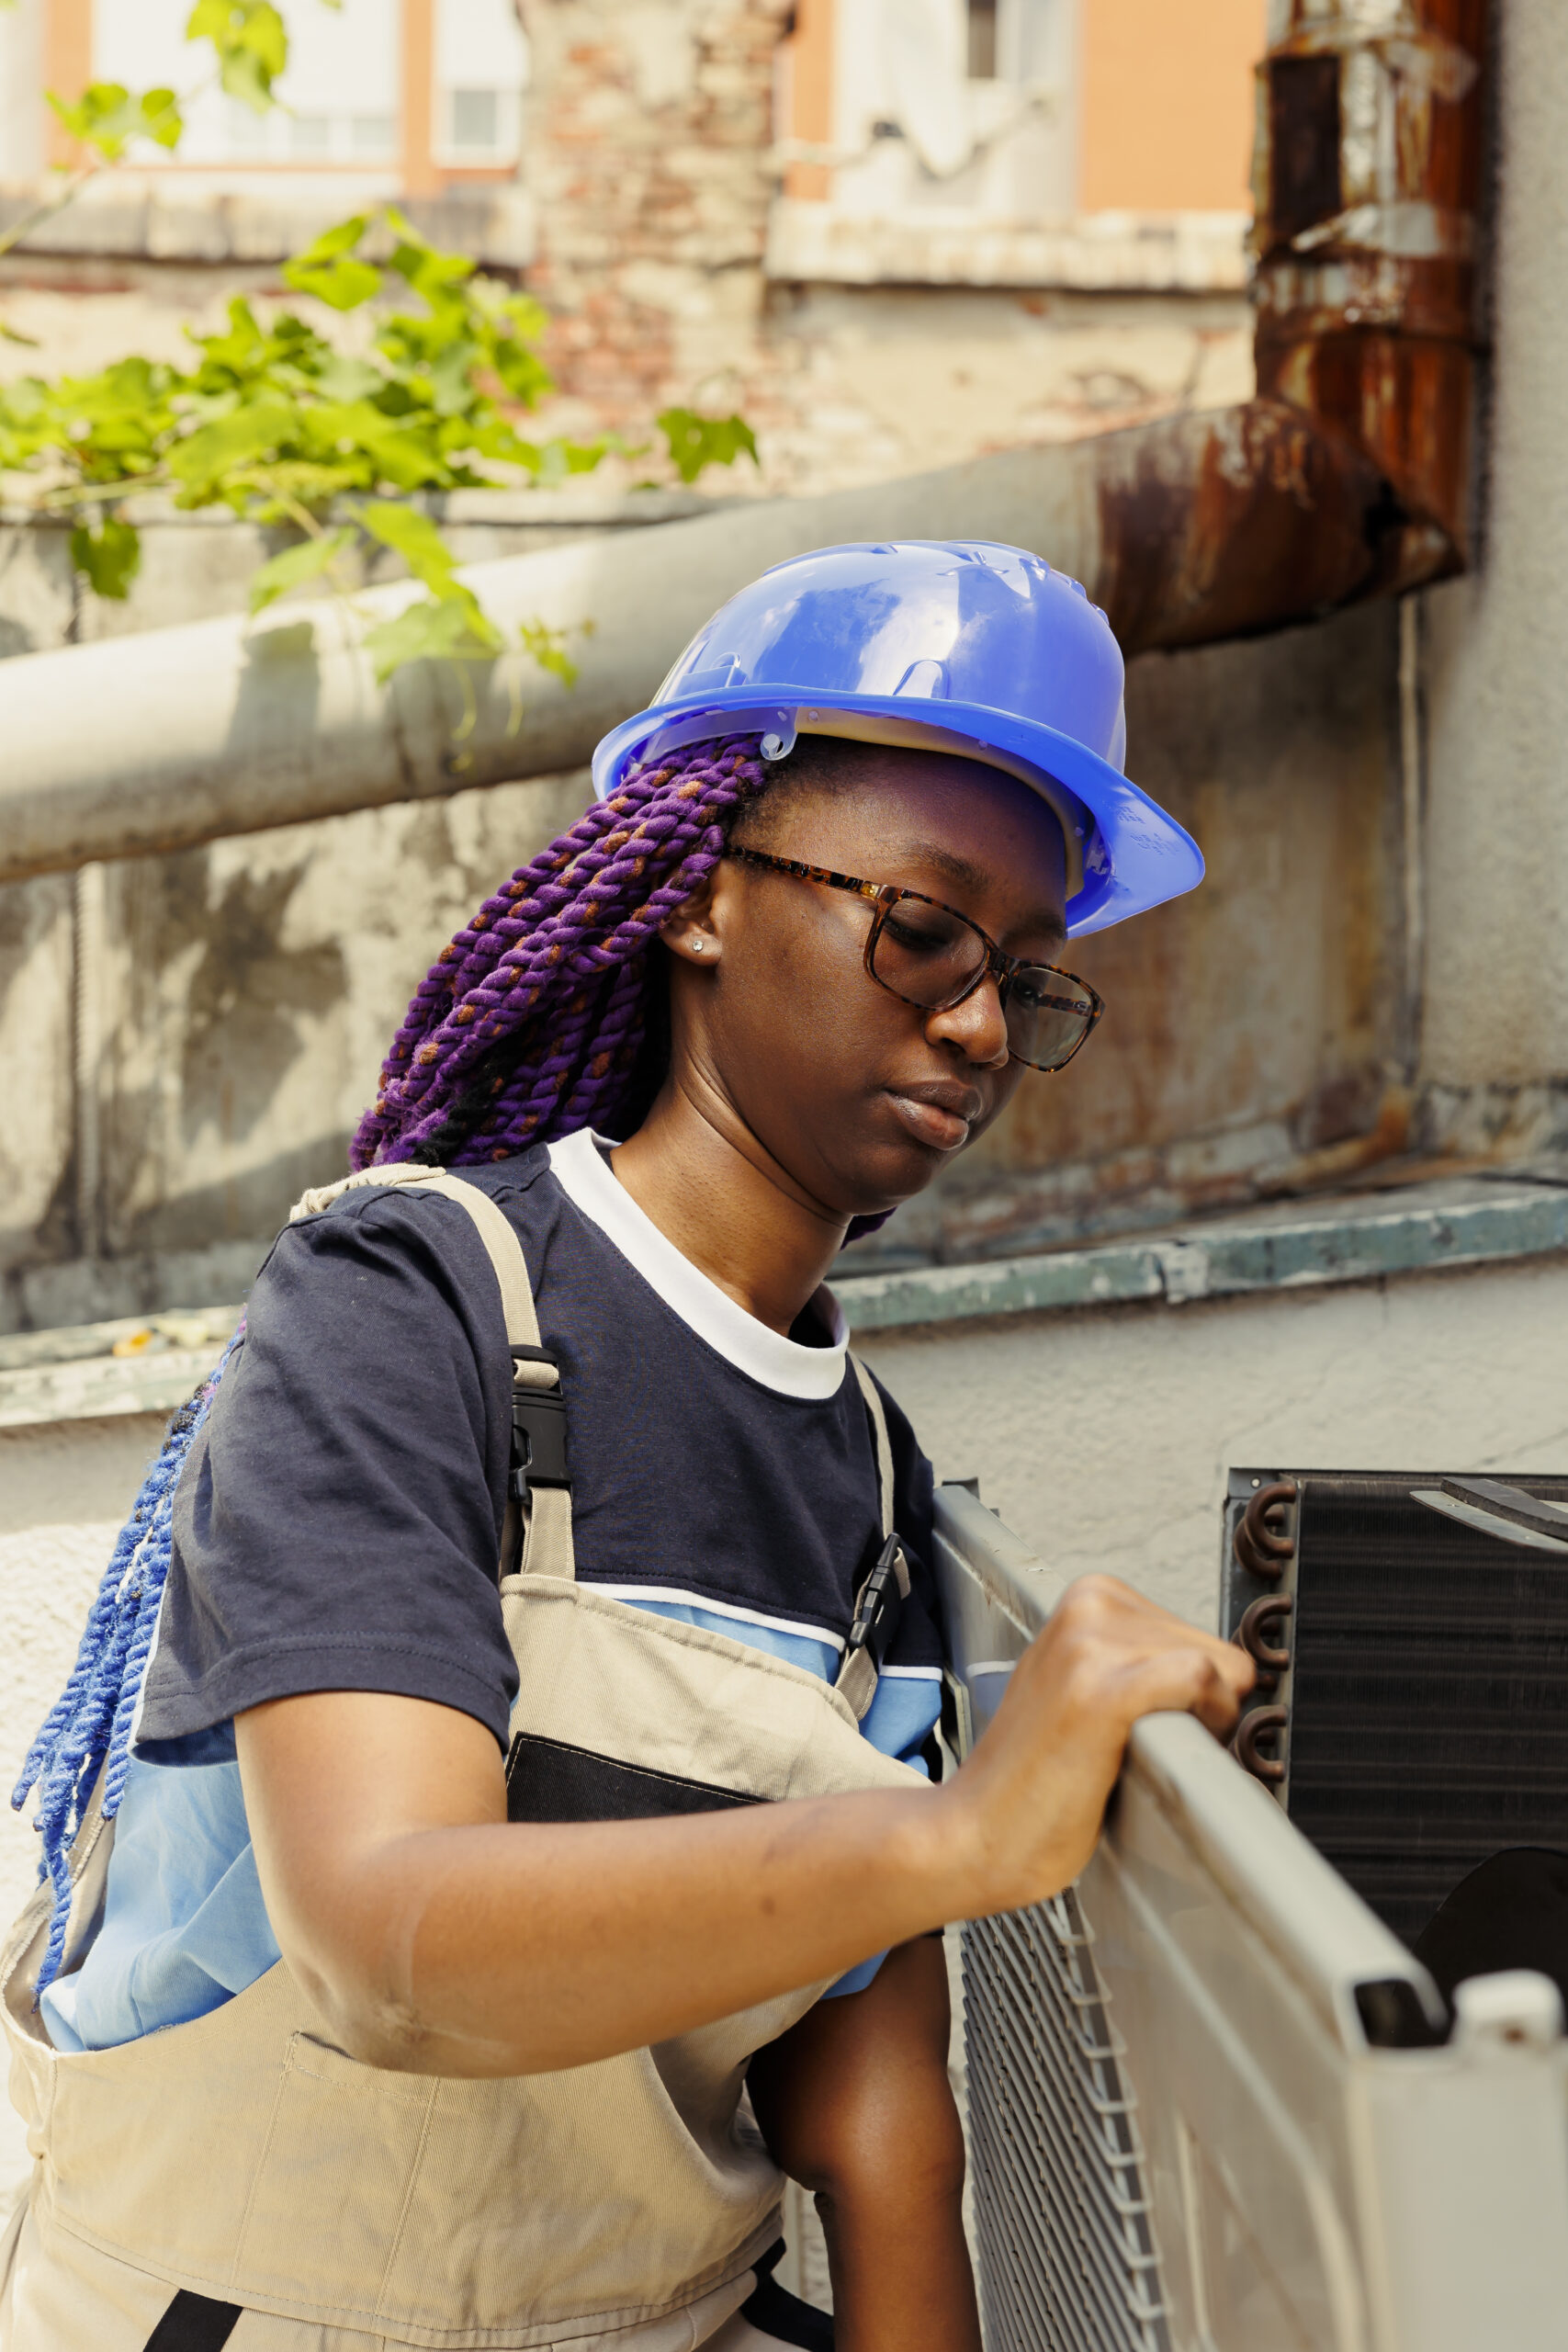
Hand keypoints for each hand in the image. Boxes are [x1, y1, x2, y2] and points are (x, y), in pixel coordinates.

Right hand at [936, 1574, 1253, 1919]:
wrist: (976, 1833)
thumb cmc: (1032, 1779)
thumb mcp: (1080, 1685)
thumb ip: (1135, 1660)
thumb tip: (1227, 1672)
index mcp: (1085, 1599)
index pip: (1196, 1631)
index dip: (1195, 1691)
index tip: (1154, 1724)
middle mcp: (1087, 1608)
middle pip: (1215, 1647)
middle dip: (1198, 1706)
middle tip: (1139, 1748)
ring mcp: (1090, 1645)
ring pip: (1217, 1665)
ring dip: (1200, 1722)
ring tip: (1134, 1754)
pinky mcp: (1101, 1690)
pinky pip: (1202, 1677)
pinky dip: (1207, 1720)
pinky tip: (1160, 1750)